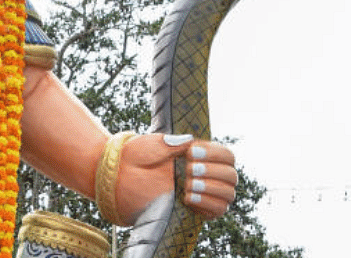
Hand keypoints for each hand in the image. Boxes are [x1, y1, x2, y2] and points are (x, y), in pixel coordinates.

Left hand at [116, 134, 237, 221]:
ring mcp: (202, 193)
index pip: (227, 156)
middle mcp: (205, 174)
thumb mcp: (154, 144)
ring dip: (212, 188)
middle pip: (231, 176)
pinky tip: (188, 197)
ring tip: (188, 184)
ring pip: (228, 194)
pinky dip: (208, 203)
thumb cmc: (136, 156)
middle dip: (213, 171)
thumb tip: (190, 141)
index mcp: (200, 155)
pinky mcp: (195, 210)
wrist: (119, 177)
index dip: (215, 153)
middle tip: (189, 168)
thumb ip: (174, 143)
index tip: (192, 152)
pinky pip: (218, 210)